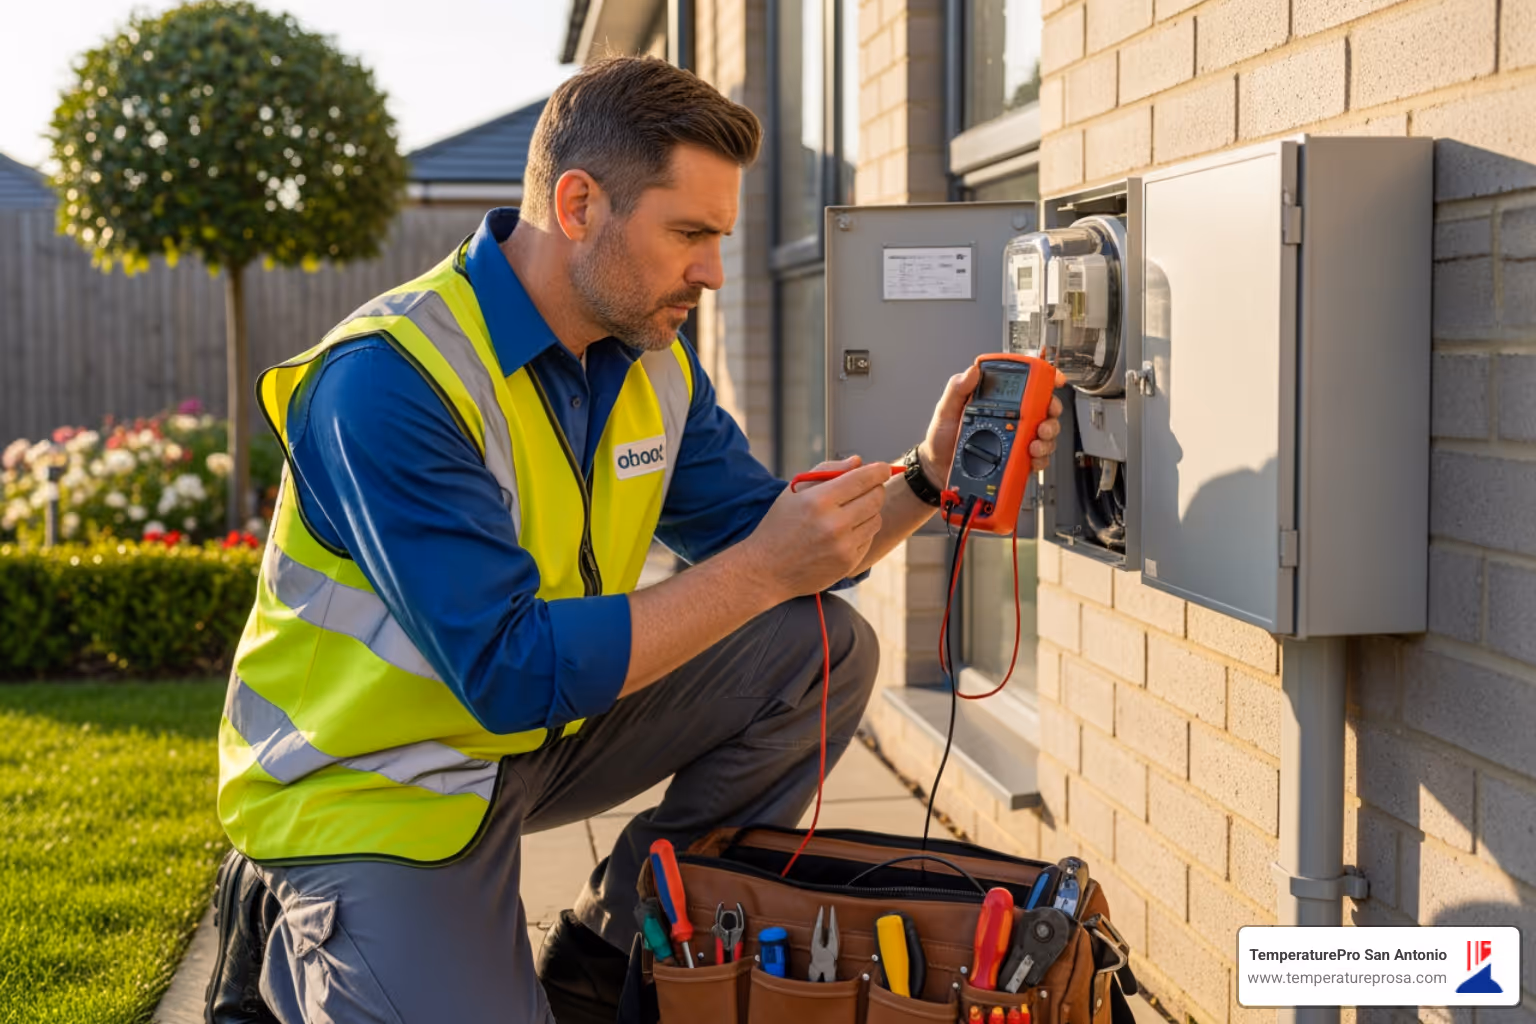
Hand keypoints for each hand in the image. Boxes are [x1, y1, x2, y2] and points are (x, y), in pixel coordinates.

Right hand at [741, 458, 889, 598]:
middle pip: (876, 497)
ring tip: (849, 513)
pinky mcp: (848, 563)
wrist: (766, 570)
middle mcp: (834, 524)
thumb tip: (858, 462)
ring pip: (876, 518)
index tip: (884, 468)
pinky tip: (842, 533)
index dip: (879, 470)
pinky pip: (868, 539)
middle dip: (875, 488)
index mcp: (818, 501)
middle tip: (867, 488)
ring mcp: (843, 546)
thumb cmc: (779, 525)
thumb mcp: (794, 491)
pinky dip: (861, 532)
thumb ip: (827, 470)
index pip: (863, 479)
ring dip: (868, 511)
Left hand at [915, 365, 1067, 482]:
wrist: (937, 469)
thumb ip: (957, 389)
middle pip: (1045, 410)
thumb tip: (973, 371)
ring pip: (1046, 435)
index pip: (1027, 386)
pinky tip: (1031, 459)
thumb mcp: (945, 409)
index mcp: (999, 402)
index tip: (1055, 380)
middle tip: (1042, 423)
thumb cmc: (941, 438)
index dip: (1045, 380)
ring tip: (1034, 445)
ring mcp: (1016, 440)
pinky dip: (1040, 460)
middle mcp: (1012, 419)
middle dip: (1051, 414)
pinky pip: (1037, 459)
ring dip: (1047, 439)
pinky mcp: (1017, 460)